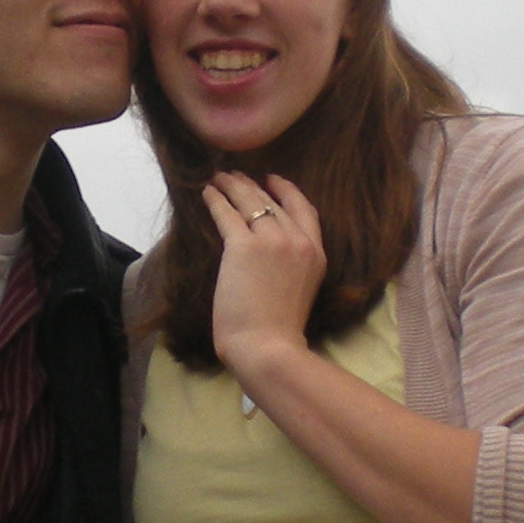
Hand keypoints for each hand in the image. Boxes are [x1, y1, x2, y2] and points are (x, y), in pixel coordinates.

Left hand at [201, 171, 324, 381]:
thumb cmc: (280, 332)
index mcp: (316, 254)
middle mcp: (298, 241)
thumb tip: (268, 259)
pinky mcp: (243, 246)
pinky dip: (215, 199)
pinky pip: (227, 213)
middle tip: (237, 176)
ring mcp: (272, 241)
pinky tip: (207, 192)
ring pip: (250, 201)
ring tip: (219, 177)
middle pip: (274, 202)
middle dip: (253, 185)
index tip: (273, 181)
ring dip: (233, 186)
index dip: (287, 191)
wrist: (269, 346)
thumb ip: (292, 268)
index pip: (304, 210)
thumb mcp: (301, 291)